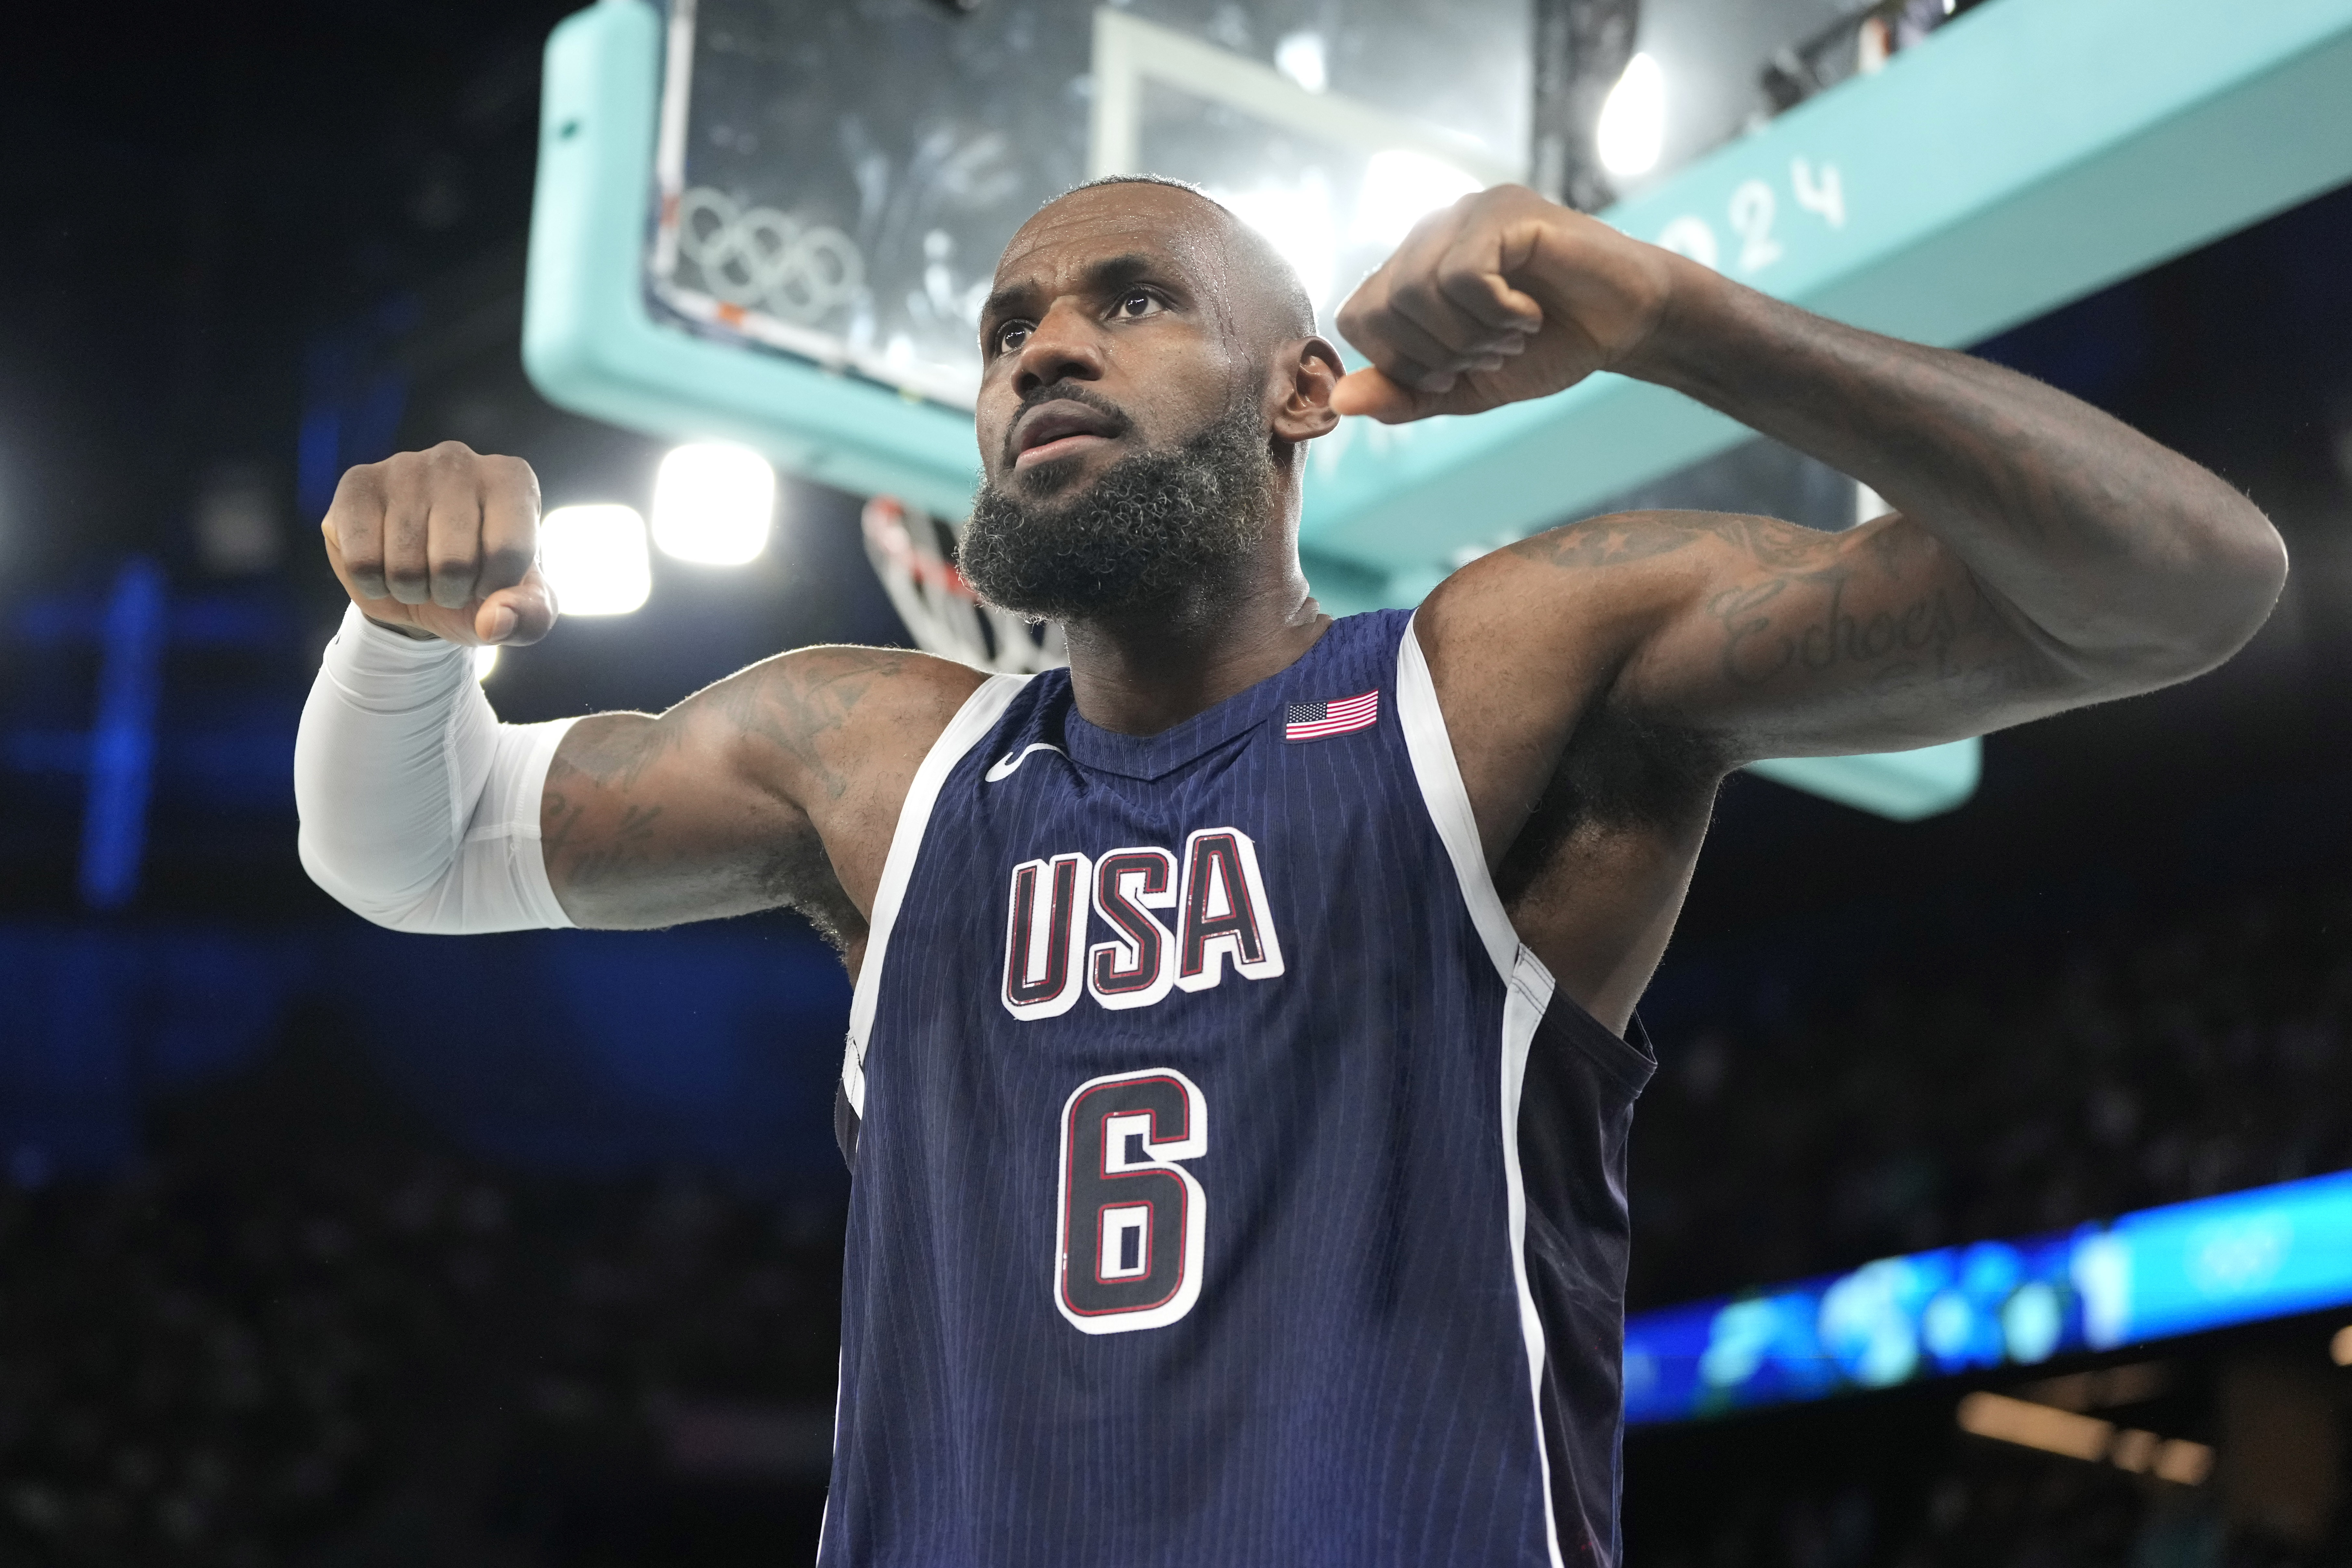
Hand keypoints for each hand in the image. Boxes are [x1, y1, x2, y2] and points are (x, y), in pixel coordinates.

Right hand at [320, 441, 556, 645]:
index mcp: (512, 480)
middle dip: (450, 591)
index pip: (509, 550)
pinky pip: (362, 560)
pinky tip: (385, 562)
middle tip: (448, 578)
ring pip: (405, 564)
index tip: (488, 579)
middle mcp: (459, 460)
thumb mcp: (521, 608)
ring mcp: (405, 466)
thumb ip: (529, 616)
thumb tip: (494, 621)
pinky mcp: (358, 483)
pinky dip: (373, 583)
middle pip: (455, 560)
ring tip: (418, 570)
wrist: (422, 579)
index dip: (494, 587)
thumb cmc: (479, 582)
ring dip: (411, 589)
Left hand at [1332, 185, 1684, 423]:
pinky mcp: (1505, 210)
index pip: (1357, 316)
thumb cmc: (1548, 348)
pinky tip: (1529, 314)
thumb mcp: (1465, 388)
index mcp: (1411, 268)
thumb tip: (1339, 403)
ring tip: (1512, 335)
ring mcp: (1467, 214)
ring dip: (1470, 335)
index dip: (1398, 361)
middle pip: (1381, 308)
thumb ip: (1404, 395)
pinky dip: (1497, 312)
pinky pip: (1464, 272)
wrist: (1625, 324)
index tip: (1453, 373)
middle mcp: (1430, 232)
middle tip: (1490, 355)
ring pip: (1416, 290)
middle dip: (1435, 355)